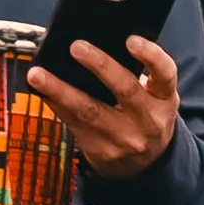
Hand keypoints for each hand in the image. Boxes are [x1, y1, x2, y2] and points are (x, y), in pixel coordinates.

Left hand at [29, 35, 179, 180]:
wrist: (146, 164)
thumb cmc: (146, 116)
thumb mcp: (155, 97)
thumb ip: (136, 75)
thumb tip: (92, 45)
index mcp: (164, 98)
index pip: (165, 73)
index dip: (150, 55)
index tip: (131, 40)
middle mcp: (148, 120)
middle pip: (125, 89)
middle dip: (100, 65)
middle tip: (76, 47)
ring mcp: (125, 138)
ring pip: (89, 111)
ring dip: (60, 90)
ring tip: (38, 74)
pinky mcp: (101, 151)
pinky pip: (73, 124)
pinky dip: (55, 105)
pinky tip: (41, 91)